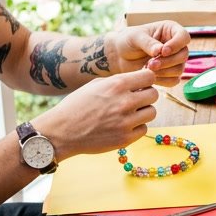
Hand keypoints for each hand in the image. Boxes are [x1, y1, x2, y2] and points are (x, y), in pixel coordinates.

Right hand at [36, 69, 158, 158]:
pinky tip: (123, 126)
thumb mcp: (95, 85)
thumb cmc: (76, 106)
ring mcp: (126, 122)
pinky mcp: (125, 139)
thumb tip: (138, 80)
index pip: (149, 76)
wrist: (61, 132)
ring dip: (142, 112)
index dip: (146, 80)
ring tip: (128, 114)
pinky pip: (143, 129)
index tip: (140, 85)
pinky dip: (136, 127)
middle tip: (135, 101)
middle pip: (154, 94)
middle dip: (146, 96)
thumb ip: (118, 81)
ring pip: (152, 112)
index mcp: (117, 84)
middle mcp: (125, 102)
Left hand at [105, 22, 189, 86]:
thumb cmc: (127, 41)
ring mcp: (173, 60)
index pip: (184, 36)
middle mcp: (175, 45)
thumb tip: (160, 50)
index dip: (177, 45)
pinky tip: (150, 76)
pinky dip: (162, 80)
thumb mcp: (135, 37)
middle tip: (150, 64)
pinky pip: (173, 80)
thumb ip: (148, 43)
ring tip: (147, 68)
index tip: (163, 51)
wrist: (119, 56)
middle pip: (184, 55)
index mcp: (170, 30)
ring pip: (180, 69)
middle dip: (168, 61)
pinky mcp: (168, 73)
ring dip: (164, 72)